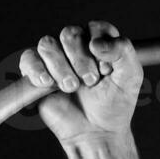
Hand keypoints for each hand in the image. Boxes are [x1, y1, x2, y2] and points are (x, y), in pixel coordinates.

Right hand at [18, 21, 141, 144]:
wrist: (96, 131)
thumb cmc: (114, 104)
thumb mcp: (131, 78)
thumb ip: (123, 52)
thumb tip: (96, 42)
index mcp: (101, 43)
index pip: (97, 27)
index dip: (101, 46)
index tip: (107, 69)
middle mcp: (77, 46)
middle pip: (70, 33)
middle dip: (81, 60)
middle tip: (91, 82)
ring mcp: (55, 58)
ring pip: (48, 44)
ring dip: (61, 68)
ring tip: (72, 87)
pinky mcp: (37, 71)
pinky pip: (28, 58)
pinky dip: (37, 70)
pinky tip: (49, 83)